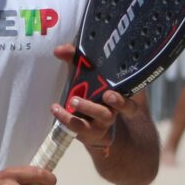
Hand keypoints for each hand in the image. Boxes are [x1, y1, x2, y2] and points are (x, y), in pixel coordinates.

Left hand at [49, 40, 133, 162]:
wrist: (92, 121)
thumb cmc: (93, 92)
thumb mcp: (89, 74)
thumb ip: (77, 60)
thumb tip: (59, 50)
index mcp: (118, 101)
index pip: (128, 106)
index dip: (121, 102)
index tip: (109, 94)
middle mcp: (109, 115)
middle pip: (106, 115)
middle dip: (93, 108)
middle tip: (81, 99)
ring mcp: (97, 127)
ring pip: (89, 126)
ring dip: (77, 115)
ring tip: (69, 102)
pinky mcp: (84, 134)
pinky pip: (75, 130)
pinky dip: (64, 119)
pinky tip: (55, 109)